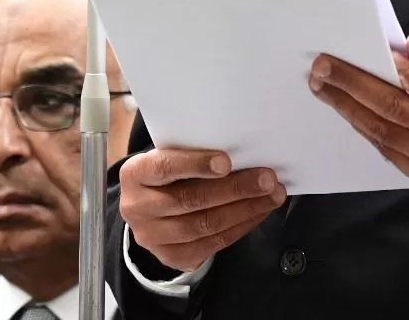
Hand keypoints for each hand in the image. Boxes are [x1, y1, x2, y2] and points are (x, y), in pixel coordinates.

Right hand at [118, 147, 286, 273]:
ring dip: (246, 209)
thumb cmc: (169, 174)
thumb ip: (193, 152)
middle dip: (235, 188)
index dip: (195, 164)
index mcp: (135, 175)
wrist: (149, 209)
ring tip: (272, 195)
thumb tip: (242, 151)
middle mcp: (138, 208)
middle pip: (191, 199)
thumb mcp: (170, 155)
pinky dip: (242, 226)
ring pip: (205, 225)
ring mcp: (153, 237)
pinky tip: (259, 212)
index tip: (227, 161)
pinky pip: (214, 244)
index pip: (164, 167)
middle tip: (267, 178)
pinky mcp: (173, 257)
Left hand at [310, 36, 408, 188]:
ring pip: (382, 130)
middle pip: (394, 107)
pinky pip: (383, 147)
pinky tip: (345, 107)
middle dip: (353, 84)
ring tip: (323, 85)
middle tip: (324, 67)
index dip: (392, 67)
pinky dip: (362, 125)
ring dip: (347, 106)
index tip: (363, 49)